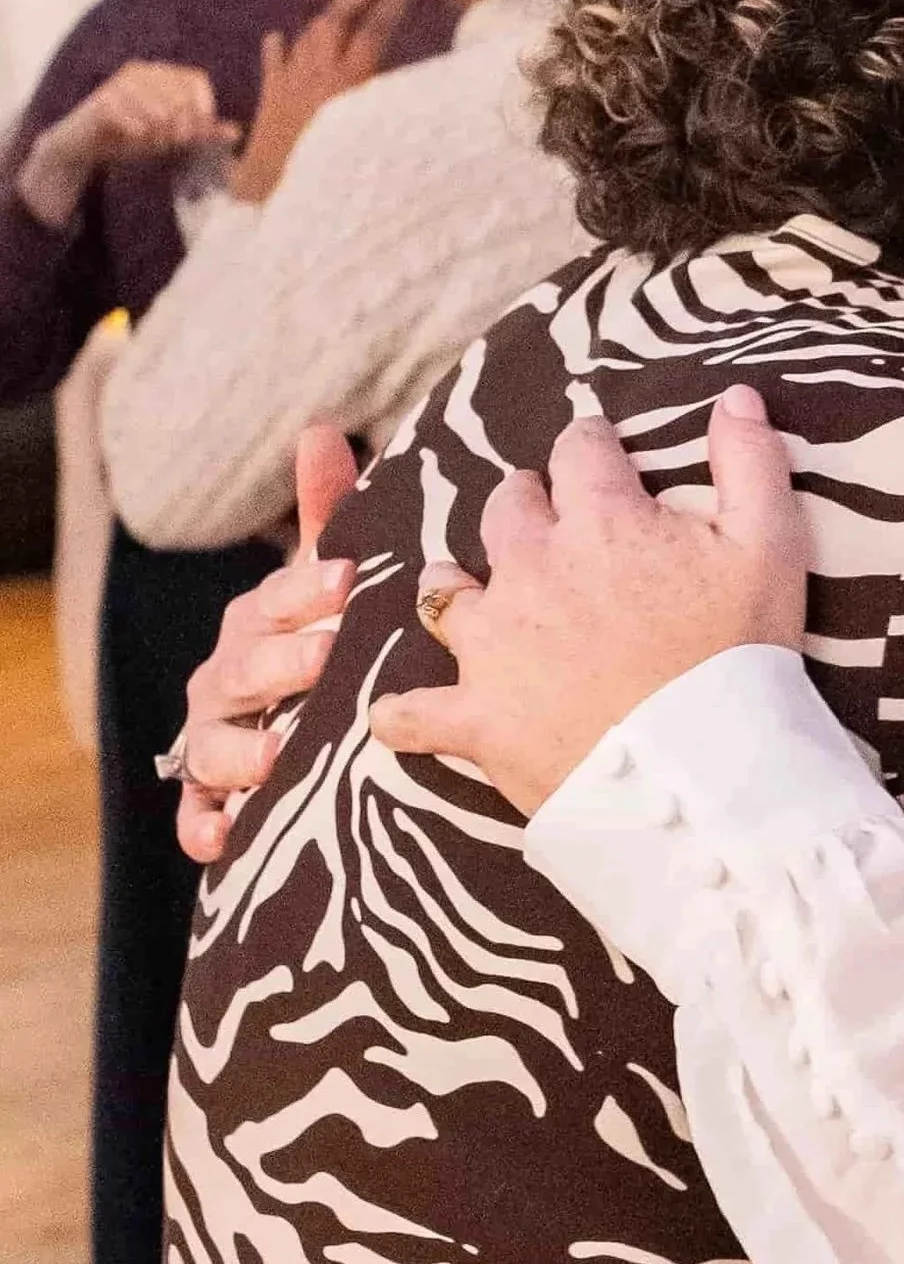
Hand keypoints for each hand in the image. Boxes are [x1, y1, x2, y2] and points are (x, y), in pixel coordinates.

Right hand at [16, 62, 236, 228]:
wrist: (86, 145)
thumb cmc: (132, 136)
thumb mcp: (171, 136)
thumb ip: (202, 133)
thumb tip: (237, 132)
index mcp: (162, 74)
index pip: (196, 79)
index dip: (203, 108)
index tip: (198, 134)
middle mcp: (143, 71)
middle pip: (180, 94)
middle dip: (183, 125)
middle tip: (173, 142)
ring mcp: (121, 82)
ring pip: (158, 107)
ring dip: (160, 131)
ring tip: (153, 141)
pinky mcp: (102, 99)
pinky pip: (132, 115)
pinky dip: (139, 131)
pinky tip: (137, 137)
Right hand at [175, 426, 358, 863]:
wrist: (305, 728)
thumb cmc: (320, 639)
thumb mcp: (330, 584)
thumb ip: (329, 514)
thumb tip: (322, 427)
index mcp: (259, 618)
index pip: (279, 599)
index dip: (309, 590)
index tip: (346, 579)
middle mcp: (227, 676)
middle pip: (247, 670)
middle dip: (284, 665)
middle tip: (329, 660)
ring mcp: (215, 738)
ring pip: (214, 745)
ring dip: (242, 751)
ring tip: (279, 755)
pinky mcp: (211, 799)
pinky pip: (197, 814)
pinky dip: (205, 826)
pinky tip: (224, 836)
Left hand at [228, 0, 410, 202]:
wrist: (273, 187)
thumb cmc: (328, 168)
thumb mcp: (368, 138)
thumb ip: (384, 106)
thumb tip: (409, 87)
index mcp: (348, 81)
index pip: (373, 32)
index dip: (389, 6)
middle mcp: (318, 71)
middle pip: (336, 21)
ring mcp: (290, 79)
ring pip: (307, 35)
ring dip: (325, 17)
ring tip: (339, 5)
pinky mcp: (270, 94)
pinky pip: (273, 60)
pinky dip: (279, 47)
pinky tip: (279, 37)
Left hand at [370, 385, 806, 814]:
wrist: (703, 775)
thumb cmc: (742, 658)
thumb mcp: (771, 548)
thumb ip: (751, 463)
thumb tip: (736, 396)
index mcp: (600, 519)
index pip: (579, 450)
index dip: (592, 449)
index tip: (603, 460)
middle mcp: (531, 566)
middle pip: (507, 507)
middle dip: (526, 506)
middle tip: (551, 526)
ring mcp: (494, 643)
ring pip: (444, 589)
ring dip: (455, 584)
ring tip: (470, 595)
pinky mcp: (476, 717)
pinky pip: (412, 713)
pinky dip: (403, 713)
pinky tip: (395, 714)